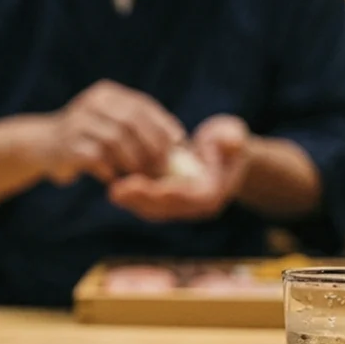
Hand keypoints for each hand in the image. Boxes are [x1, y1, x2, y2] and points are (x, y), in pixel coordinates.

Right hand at [44, 80, 184, 184]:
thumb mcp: (109, 123)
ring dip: (132, 161)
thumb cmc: (86, 139)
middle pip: (131, 121)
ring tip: (139, 176)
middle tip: (162, 166)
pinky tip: (114, 179)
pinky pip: (96, 158)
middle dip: (150, 145)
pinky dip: (110, 170)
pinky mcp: (66, 145)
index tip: (178, 143)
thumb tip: (178, 145)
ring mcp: (76, 123)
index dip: (163, 124)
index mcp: (105, 94)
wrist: (41, 145)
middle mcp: (91, 103)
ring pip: (115, 139)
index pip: (141, 105)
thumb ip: (136, 128)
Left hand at [108, 114, 252, 221]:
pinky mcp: (164, 201)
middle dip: (139, 199)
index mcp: (211, 194)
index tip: (142, 184)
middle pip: (163, 207)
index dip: (164, 191)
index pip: (186, 197)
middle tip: (115, 189)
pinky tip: (111, 181)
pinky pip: (144, 201)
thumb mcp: (233, 135)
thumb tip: (229, 141)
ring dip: (130, 199)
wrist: (221, 152)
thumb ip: (232, 139)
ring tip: (111, 187)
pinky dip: (128, 194)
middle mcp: (193, 206)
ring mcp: (177, 205)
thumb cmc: (227, 141)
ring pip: (150, 208)